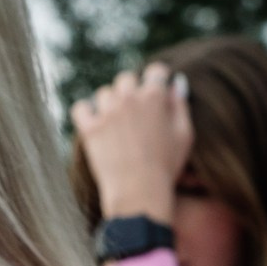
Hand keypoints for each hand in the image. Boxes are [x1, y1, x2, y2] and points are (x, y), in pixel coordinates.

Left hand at [73, 62, 194, 224]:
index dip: (157, 79)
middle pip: (126, 79)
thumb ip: (180, 105)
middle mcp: (129, 98)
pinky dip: (86, 113)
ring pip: (104, 94)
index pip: (155, 72)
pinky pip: (81, 108)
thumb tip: (175, 84)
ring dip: (110, 103)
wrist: (140, 193)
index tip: (155, 89)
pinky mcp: (89, 128)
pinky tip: (94, 123)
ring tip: (117, 125)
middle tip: (135, 112)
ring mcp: (107, 112)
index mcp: (154, 97)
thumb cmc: (167, 167)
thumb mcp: (185, 135)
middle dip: (132, 91)